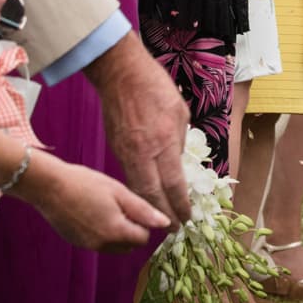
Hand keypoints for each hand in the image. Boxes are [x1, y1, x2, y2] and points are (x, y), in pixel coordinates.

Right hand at [19, 151, 168, 251]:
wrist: (49, 187)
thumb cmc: (85, 183)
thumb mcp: (118, 191)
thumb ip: (143, 210)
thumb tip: (165, 223)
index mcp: (116, 231)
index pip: (142, 238)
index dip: (143, 222)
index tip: (133, 206)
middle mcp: (102, 244)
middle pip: (129, 245)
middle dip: (131, 230)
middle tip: (120, 206)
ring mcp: (87, 246)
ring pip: (113, 246)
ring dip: (116, 233)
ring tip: (105, 207)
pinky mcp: (76, 243)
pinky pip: (97, 243)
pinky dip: (100, 232)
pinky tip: (91, 212)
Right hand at [86, 31, 192, 220]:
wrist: (120, 73)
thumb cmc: (155, 86)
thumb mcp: (179, 112)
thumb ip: (178, 140)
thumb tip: (177, 162)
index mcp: (163, 142)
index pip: (173, 184)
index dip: (180, 205)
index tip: (186, 218)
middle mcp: (143, 153)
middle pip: (151, 195)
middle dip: (162, 216)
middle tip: (173, 229)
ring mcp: (126, 152)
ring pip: (137, 189)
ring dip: (148, 208)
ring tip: (159, 220)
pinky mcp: (116, 148)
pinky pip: (128, 176)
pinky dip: (137, 191)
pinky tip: (145, 198)